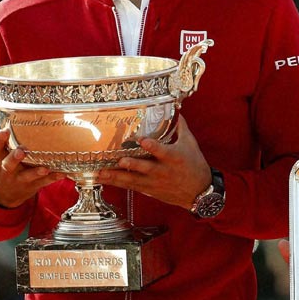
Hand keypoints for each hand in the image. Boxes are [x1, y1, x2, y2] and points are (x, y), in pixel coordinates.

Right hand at [0, 128, 64, 207]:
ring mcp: (19, 179)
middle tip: (21, 152)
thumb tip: (17, 115)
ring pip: (27, 176)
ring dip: (36, 172)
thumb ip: (6, 141)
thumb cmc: (3, 167)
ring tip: (44, 168)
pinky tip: (62, 173)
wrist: (1, 195)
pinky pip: (43, 182)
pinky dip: (53, 178)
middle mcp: (6, 169)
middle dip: (14, 158)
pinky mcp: (31, 186)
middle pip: (8, 164)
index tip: (4, 131)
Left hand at [96, 115, 210, 209]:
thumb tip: (175, 108)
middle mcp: (162, 170)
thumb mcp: (190, 144)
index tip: (142, 140)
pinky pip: (131, 187)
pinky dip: (117, 183)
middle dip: (130, 165)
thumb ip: (180, 126)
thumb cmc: (195, 165)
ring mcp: (154, 182)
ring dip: (115, 177)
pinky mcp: (149, 190)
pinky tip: (103, 180)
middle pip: (144, 168)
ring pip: (132, 180)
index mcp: (173, 157)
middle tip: (117, 161)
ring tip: (99, 174)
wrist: (199, 192)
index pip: (161, 151)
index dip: (152, 146)